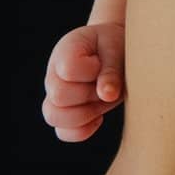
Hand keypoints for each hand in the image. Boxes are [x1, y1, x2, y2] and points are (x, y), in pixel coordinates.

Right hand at [42, 22, 126, 141]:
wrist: (120, 45)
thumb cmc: (118, 42)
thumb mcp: (118, 47)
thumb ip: (112, 69)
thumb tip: (107, 95)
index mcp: (66, 49)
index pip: (69, 70)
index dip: (92, 71)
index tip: (104, 62)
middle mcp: (54, 73)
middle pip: (59, 96)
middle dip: (91, 93)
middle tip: (108, 83)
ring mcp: (56, 95)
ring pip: (54, 117)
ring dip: (87, 112)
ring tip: (104, 98)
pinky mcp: (65, 113)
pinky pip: (64, 133)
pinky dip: (83, 129)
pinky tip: (99, 117)